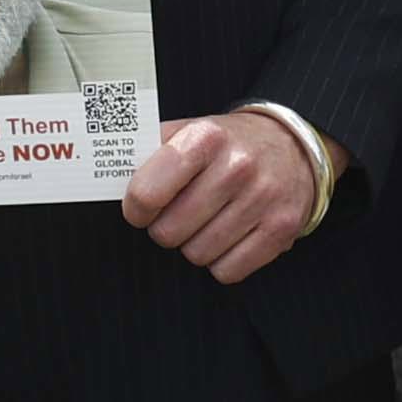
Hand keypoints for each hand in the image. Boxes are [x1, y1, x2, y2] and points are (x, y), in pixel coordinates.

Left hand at [124, 109, 321, 283]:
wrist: (293, 146)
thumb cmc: (230, 144)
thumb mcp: (190, 130)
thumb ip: (150, 151)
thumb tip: (109, 179)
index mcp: (205, 138)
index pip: (147, 193)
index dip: (136, 209)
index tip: (141, 208)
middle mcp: (237, 167)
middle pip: (169, 232)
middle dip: (165, 228)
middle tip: (178, 214)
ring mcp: (262, 199)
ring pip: (197, 254)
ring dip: (194, 245)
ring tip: (206, 222)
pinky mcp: (281, 229)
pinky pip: (228, 271)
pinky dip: (221, 262)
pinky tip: (228, 236)